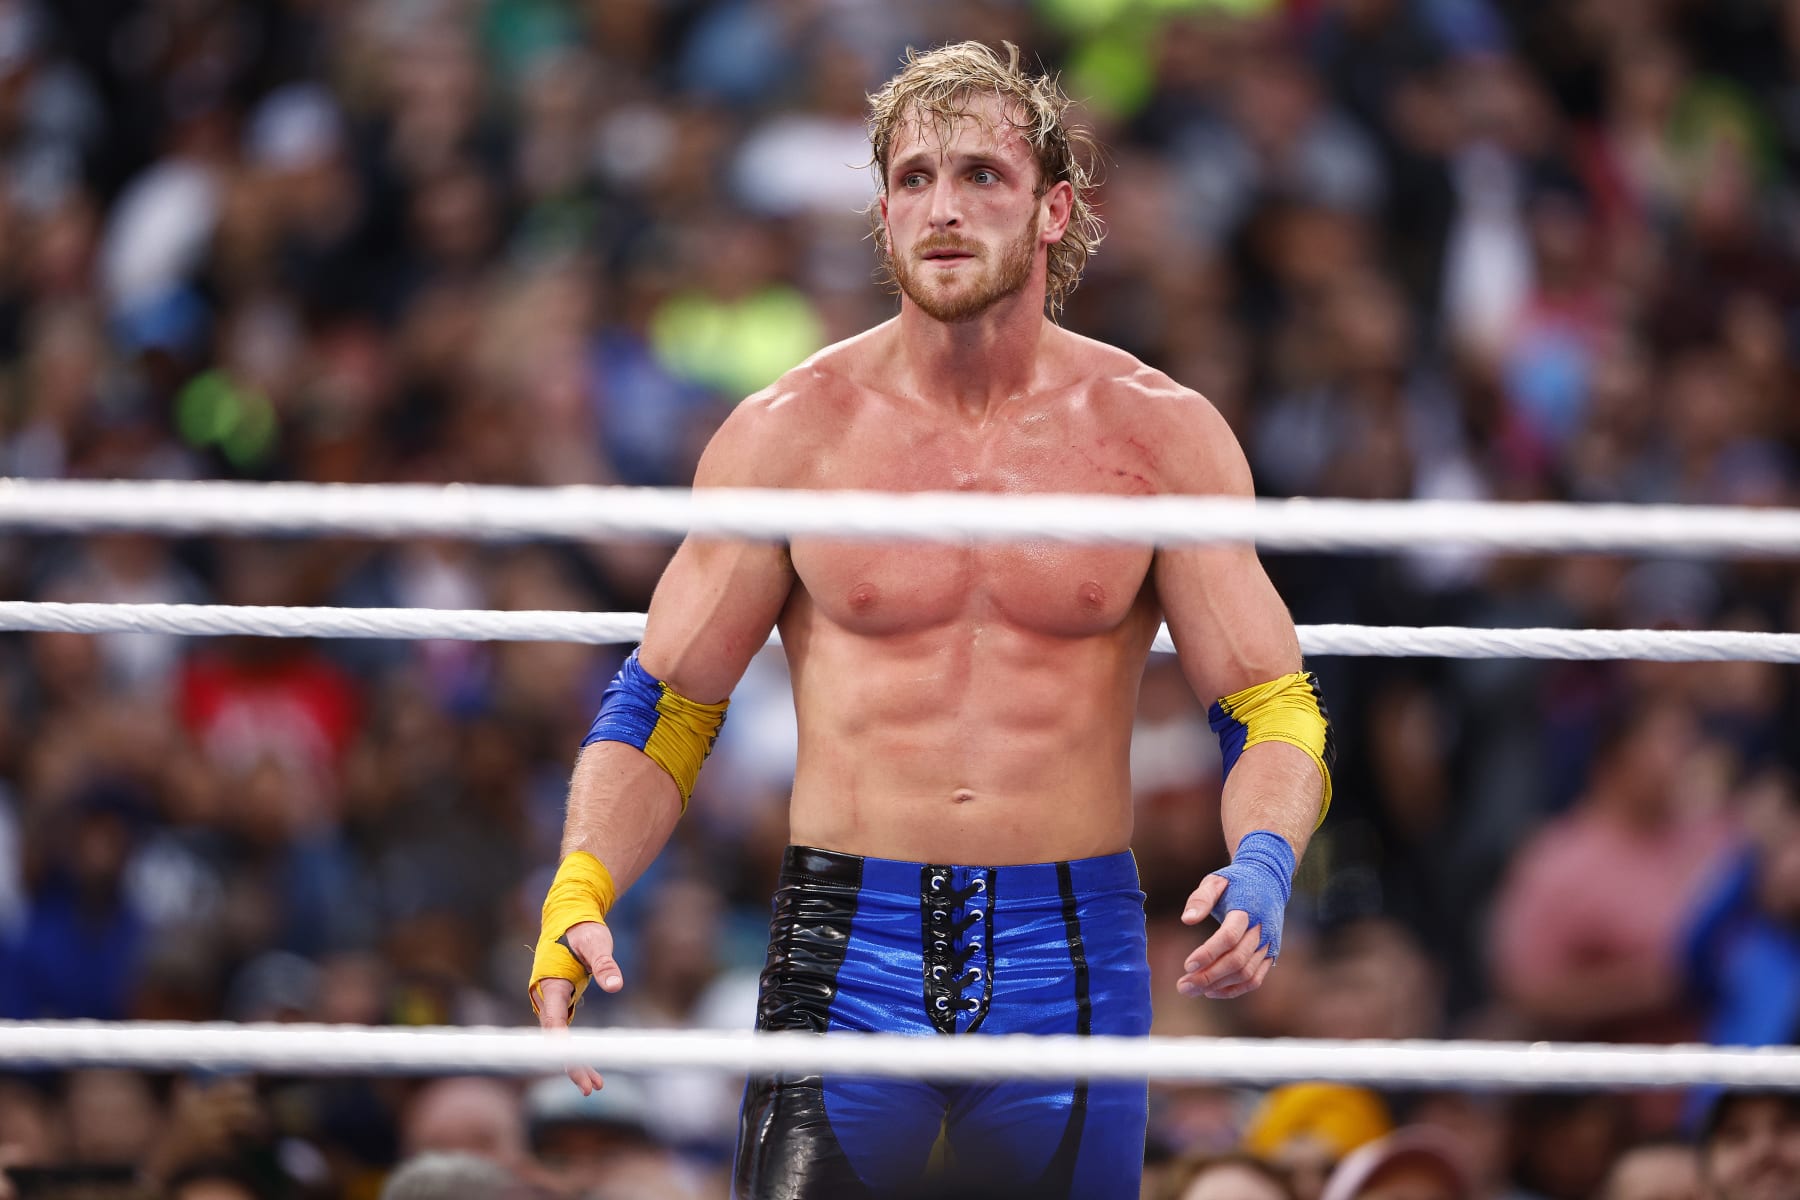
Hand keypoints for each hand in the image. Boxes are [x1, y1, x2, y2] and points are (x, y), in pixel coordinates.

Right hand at [535, 919, 623, 1094]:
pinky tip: (595, 1070)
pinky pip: (569, 1034)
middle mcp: (546, 996)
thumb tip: (616, 986)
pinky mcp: (563, 1003)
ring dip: (576, 1063)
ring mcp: (553, 1002)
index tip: (568, 1059)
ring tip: (596, 1086)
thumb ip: (604, 964)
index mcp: (550, 982)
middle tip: (590, 1087)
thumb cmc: (582, 929)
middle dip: (571, 1063)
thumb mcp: (596, 943)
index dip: (558, 1040)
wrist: (571, 917)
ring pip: (561, 1041)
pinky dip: (580, 1051)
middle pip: (555, 1038)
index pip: (552, 1017)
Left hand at [1177, 873, 1273, 998]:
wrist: (1269, 882)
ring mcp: (1268, 944)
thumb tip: (1187, 920)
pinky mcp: (1271, 955)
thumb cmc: (1236, 882)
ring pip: (1246, 973)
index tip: (1187, 965)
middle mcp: (1261, 930)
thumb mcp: (1216, 881)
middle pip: (1237, 961)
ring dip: (1218, 986)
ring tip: (1191, 989)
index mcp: (1247, 910)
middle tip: (1183, 986)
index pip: (1229, 937)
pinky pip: (1255, 979)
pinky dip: (1234, 989)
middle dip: (1209, 976)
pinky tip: (1211, 991)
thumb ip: (1201, 899)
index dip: (1209, 953)